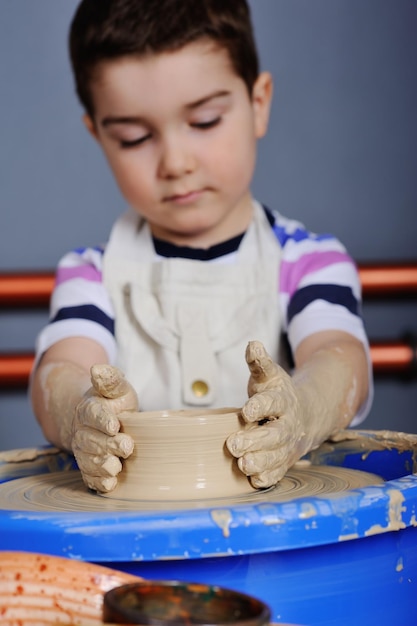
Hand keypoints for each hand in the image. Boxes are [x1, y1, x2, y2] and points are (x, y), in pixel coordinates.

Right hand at [72, 364, 137, 492]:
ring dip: (102, 465)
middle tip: (126, 446)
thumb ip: (111, 379)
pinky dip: (98, 482)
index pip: (93, 414)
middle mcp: (82, 432)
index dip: (102, 419)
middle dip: (108, 444)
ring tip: (115, 467)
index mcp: (88, 409)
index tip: (114, 424)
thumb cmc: (113, 404)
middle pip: (92, 440)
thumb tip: (98, 368)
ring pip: (89, 460)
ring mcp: (84, 451)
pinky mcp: (88, 468)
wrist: (98, 422)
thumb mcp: (117, 388)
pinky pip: (89, 477)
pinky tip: (110, 485)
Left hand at [226, 341, 306, 488]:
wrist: (305, 416)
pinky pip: (277, 473)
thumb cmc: (276, 394)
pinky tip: (254, 480)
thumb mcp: (269, 376)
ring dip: (260, 462)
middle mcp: (287, 425)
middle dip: (255, 440)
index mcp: (283, 400)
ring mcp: (287, 446)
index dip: (260, 406)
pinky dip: (267, 478)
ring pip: (276, 457)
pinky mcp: (283, 462)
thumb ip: (259, 363)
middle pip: (275, 435)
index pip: (273, 403)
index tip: (246, 411)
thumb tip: (253, 345)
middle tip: (233, 444)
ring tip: (243, 464)